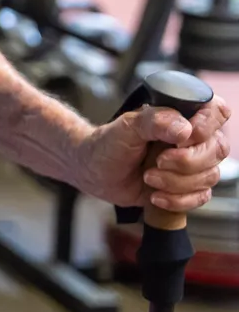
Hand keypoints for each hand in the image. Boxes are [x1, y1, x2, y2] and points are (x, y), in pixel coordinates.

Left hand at [77, 96, 231, 210]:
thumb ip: (154, 121)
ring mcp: (193, 164)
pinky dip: (177, 200)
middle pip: (217, 149)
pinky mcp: (188, 187)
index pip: (216, 111)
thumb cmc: (109, 144)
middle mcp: (194, 139)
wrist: (94, 172)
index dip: (206, 126)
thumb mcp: (126, 127)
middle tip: (158, 162)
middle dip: (187, 161)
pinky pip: (201, 198)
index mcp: (182, 115)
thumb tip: (185, 129)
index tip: (182, 138)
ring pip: (210, 176)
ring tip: (147, 177)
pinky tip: (155, 196)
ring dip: (177, 182)